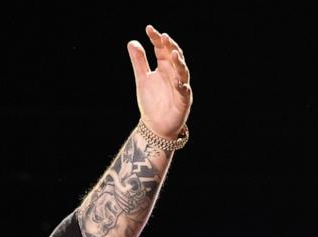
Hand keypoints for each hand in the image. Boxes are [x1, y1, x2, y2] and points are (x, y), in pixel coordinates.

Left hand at [128, 25, 192, 139]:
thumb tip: (132, 42)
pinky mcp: (182, 101)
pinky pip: (184, 92)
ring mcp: (180, 87)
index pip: (162, 49)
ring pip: (182, 72)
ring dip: (178, 63)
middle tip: (164, 37)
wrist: (156, 125)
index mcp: (164, 67)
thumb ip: (139, 61)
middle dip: (170, 47)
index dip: (157, 39)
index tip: (149, 29)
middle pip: (174, 57)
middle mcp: (174, 74)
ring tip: (172, 54)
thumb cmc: (152, 101)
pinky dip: (182, 86)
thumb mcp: (142, 79)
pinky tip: (177, 80)